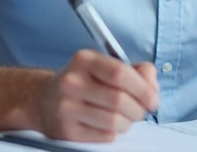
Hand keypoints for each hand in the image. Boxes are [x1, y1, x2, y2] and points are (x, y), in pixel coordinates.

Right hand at [39, 49, 158, 141]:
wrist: (43, 99)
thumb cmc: (82, 82)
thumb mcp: (104, 66)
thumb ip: (134, 70)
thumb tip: (152, 83)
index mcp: (84, 60)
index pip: (120, 73)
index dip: (143, 88)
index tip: (153, 98)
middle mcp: (72, 81)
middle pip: (119, 100)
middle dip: (138, 109)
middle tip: (141, 111)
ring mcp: (66, 107)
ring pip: (113, 121)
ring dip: (127, 123)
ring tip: (124, 118)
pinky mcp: (65, 130)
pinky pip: (104, 135)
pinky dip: (113, 132)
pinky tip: (108, 125)